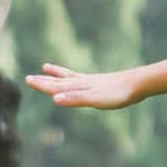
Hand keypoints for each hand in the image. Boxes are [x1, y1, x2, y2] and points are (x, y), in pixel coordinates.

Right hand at [23, 62, 140, 109]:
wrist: (138, 83)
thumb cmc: (118, 94)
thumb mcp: (95, 99)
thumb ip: (76, 99)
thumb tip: (54, 99)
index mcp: (80, 87)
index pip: (56, 87)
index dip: (42, 85)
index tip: (28, 80)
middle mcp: (84, 82)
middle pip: (60, 81)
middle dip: (44, 80)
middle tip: (29, 77)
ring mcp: (93, 81)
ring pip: (70, 77)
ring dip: (57, 74)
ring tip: (47, 67)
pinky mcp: (102, 82)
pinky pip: (83, 79)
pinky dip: (75, 77)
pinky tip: (80, 79)